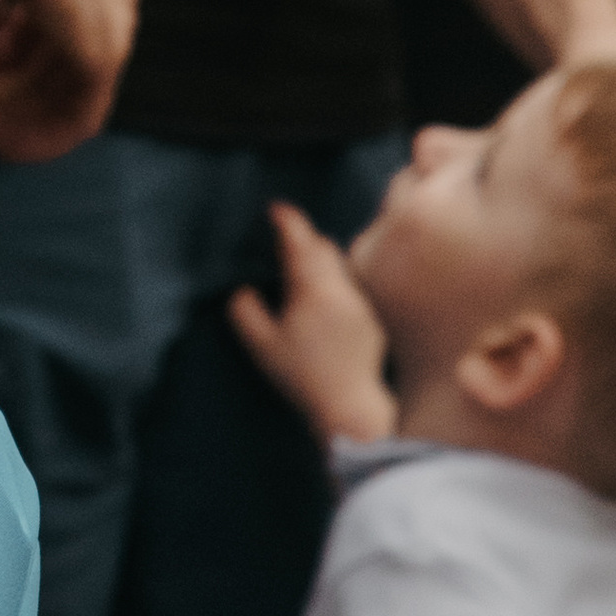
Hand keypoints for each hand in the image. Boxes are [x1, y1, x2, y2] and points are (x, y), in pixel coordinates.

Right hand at [227, 201, 392, 440]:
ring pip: (340, 265)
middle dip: (303, 238)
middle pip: (324, 246)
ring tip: (300, 271)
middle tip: (281, 242)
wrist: (349, 406)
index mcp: (313, 290)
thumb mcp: (262, 346)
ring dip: (320, 260)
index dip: (287, 220)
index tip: (275, 209)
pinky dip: (334, 282)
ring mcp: (361, 303)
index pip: (300, 241)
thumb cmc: (302, 377)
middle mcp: (342, 289)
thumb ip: (245, 311)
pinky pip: (351, 287)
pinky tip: (322, 302)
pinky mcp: (372, 319)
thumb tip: (244, 290)